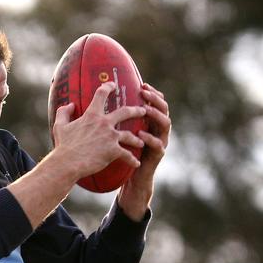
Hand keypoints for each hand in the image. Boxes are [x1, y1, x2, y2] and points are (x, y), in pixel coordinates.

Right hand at [51, 82, 146, 179]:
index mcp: (91, 115)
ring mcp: (110, 137)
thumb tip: (70, 105)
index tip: (113, 85)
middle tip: (143, 110)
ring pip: (130, 135)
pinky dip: (132, 160)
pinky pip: (127, 155)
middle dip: (136, 110)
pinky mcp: (113, 151)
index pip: (101, 95)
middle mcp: (104, 123)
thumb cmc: (63, 145)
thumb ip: (64, 113)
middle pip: (125, 112)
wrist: (68, 162)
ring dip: (137, 139)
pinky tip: (136, 163)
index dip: (108, 87)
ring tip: (141, 141)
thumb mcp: (59, 126)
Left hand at [118, 83, 171, 219]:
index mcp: (148, 122)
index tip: (142, 83)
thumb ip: (112, 120)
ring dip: (156, 115)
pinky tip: (142, 135)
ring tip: (147, 110)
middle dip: (155, 99)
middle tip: (145, 92)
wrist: (131, 179)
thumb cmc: (122, 153)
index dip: (150, 92)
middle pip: (162, 108)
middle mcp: (156, 129)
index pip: (153, 102)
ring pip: (165, 124)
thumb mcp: (118, 134)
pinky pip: (158, 145)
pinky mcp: (157, 155)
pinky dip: (151, 139)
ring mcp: (159, 141)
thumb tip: (96, 105)